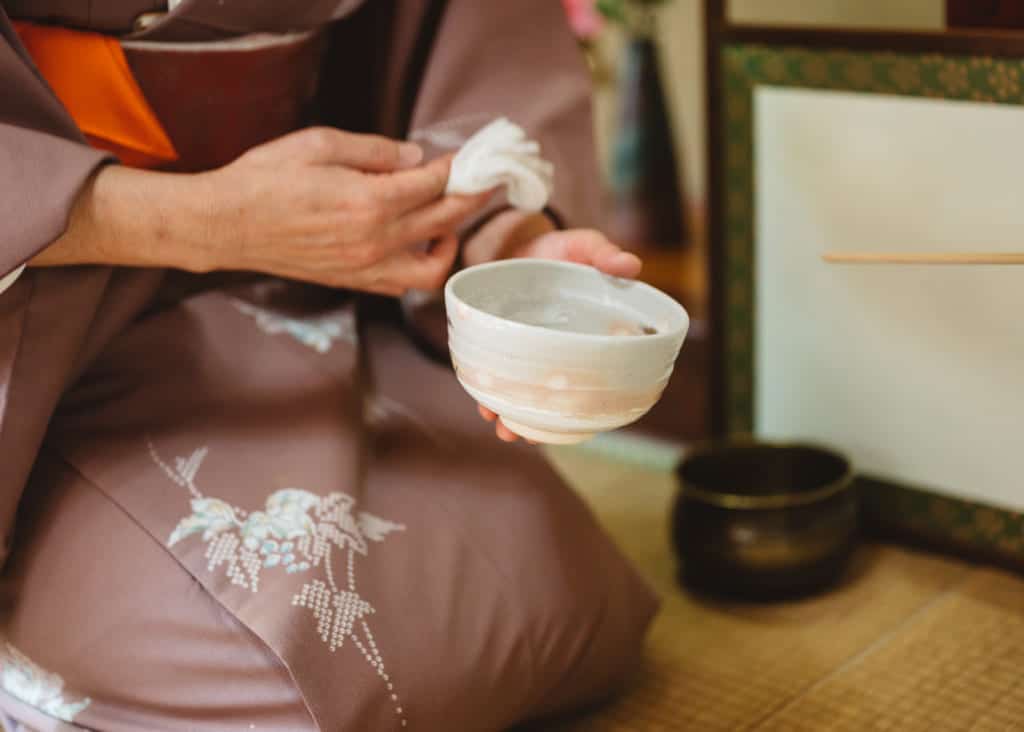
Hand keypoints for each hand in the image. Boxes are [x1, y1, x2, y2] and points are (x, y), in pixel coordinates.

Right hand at [33, 128, 493, 294]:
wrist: (226, 225)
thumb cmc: (265, 179)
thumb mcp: (319, 145)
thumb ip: (374, 150)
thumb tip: (416, 158)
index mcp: (369, 201)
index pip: (435, 184)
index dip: (461, 168)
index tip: (474, 157)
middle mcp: (375, 240)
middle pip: (446, 221)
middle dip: (473, 198)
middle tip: (486, 183)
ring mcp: (366, 267)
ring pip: (433, 268)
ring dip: (450, 243)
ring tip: (448, 221)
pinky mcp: (354, 281)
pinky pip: (403, 284)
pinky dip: (421, 266)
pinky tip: (418, 245)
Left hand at [469, 212, 642, 441]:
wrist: (514, 243)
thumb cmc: (557, 251)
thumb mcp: (582, 247)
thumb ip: (602, 253)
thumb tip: (631, 265)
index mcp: (583, 336)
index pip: (594, 374)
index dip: (588, 398)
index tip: (581, 418)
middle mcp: (555, 352)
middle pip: (555, 394)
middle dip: (543, 418)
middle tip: (531, 435)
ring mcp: (526, 352)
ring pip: (523, 391)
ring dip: (513, 413)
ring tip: (504, 429)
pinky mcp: (499, 346)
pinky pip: (496, 375)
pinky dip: (488, 392)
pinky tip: (484, 406)